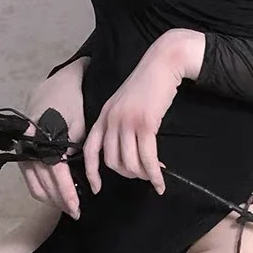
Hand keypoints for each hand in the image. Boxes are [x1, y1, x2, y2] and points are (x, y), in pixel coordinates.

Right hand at [18, 61, 86, 219]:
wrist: (57, 87)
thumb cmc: (73, 106)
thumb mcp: (79, 128)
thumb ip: (75, 153)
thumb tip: (79, 180)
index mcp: (45, 138)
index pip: (56, 173)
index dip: (66, 193)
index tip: (77, 208)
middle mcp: (30, 145)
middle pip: (43, 183)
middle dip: (60, 201)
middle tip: (75, 212)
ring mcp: (23, 149)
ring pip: (34, 184)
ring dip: (50, 199)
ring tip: (66, 206)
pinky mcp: (22, 151)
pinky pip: (29, 178)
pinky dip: (41, 189)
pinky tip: (55, 195)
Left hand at [82, 35, 188, 195]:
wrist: (162, 64)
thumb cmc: (147, 85)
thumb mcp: (124, 104)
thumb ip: (117, 124)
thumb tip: (123, 151)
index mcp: (103, 116)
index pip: (90, 149)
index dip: (91, 172)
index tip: (96, 188)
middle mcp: (111, 120)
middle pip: (112, 162)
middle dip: (128, 174)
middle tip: (142, 176)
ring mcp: (127, 122)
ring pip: (130, 163)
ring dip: (143, 175)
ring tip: (154, 175)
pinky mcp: (145, 123)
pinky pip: (148, 158)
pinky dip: (154, 174)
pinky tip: (160, 181)